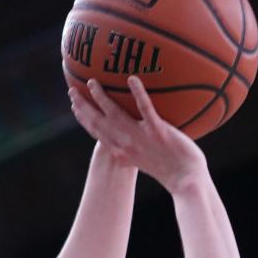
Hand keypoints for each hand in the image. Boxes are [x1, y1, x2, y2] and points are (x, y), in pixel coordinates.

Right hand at [69, 77, 207, 195]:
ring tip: (92, 82)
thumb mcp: (145, 159)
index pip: (97, 133)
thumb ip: (135, 146)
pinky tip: (131, 78)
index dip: (84, 119)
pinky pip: (146, 109)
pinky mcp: (158, 131)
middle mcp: (126, 145)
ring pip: (116, 115)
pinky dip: (138, 94)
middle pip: (99, 123)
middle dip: (84, 106)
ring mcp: (141, 137)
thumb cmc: (170, 169)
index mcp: (121, 152)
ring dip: (102, 98)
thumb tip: (134, 133)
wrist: (185, 178)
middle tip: (72, 90)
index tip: (75, 106)